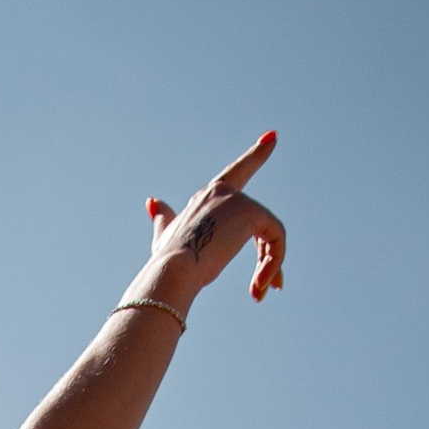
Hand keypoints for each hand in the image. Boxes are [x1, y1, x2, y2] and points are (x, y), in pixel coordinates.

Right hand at [143, 130, 286, 302]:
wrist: (171, 272)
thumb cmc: (166, 263)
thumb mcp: (164, 237)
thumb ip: (163, 219)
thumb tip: (152, 201)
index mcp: (205, 197)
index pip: (234, 173)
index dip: (255, 155)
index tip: (273, 137)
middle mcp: (221, 191)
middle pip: (259, 220)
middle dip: (272, 253)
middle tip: (276, 286)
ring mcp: (235, 199)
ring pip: (269, 233)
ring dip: (271, 265)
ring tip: (259, 291)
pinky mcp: (250, 213)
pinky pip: (276, 239)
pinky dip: (274, 264)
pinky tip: (259, 286)